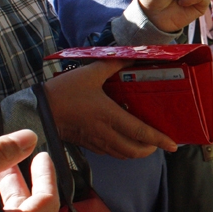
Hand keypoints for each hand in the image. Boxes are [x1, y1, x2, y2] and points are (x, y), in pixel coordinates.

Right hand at [45, 60, 177, 158]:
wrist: (39, 109)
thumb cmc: (65, 91)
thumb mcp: (91, 72)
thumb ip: (113, 64)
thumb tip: (131, 56)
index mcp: (110, 116)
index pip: (141, 132)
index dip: (159, 140)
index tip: (173, 144)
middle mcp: (106, 132)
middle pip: (134, 150)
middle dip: (151, 149)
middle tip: (160, 143)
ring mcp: (96, 141)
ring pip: (122, 155)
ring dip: (137, 152)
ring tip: (146, 144)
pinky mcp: (87, 143)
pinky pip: (110, 153)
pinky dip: (122, 151)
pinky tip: (124, 142)